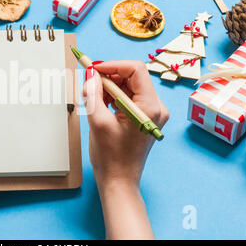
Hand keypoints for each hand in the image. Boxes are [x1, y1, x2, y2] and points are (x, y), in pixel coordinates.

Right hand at [83, 61, 168, 186]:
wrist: (119, 180)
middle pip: (133, 77)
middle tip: (89, 83)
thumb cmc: (111, 157)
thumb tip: (91, 73)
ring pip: (130, 86)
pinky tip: (101, 104)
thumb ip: (93, 93)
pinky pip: (130, 97)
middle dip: (109, 77)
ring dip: (110, 87)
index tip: (94, 69)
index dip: (113, 65)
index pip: (135, 70)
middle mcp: (156, 108)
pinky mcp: (145, 117)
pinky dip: (114, 96)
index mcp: (149, 108)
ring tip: (93, 98)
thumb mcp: (98, 121)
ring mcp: (152, 113)